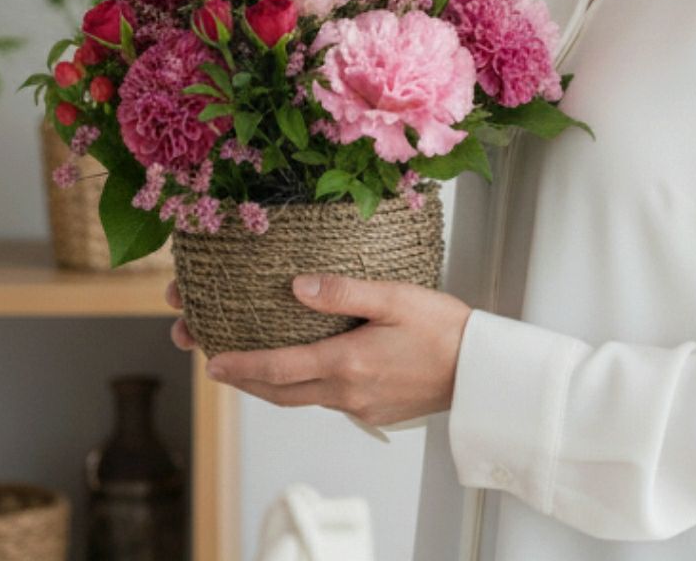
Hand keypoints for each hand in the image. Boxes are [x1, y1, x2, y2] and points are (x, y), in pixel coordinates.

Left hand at [170, 273, 472, 426]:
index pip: (279, 369)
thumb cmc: (444, 329)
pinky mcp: (376, 410)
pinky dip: (304, 388)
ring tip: (252, 368)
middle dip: (246, 380)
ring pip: (304, 398)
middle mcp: (348, 392)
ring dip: (273, 385)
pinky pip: (328, 401)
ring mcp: (362, 406)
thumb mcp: (394, 297)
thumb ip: (343, 292)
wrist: (482, 371)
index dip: (241, 367)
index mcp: (347, 363)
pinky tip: (305, 372)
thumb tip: (297, 286)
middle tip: (217, 369)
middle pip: (282, 393)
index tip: (213, 364)